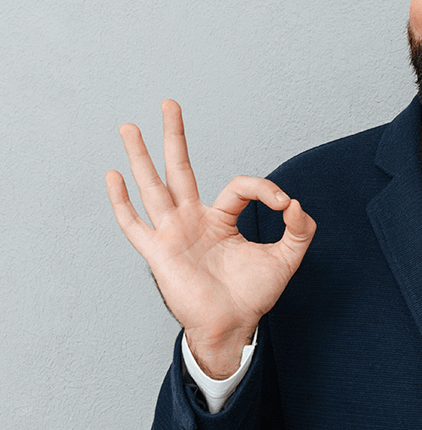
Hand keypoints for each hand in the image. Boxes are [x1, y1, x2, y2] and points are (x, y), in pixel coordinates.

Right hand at [106, 100, 315, 377]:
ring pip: (153, 187)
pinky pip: (135, 225)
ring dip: (141, 156)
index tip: (284, 204)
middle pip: (180, 169)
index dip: (265, 189)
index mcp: (221, 219)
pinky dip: (122, 202)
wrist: (234, 326)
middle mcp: (193, 220)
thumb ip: (299, 229)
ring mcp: (173, 234)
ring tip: (129, 126)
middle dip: (175, 136)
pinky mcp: (159, 253)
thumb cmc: (254, 295)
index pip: (240, 187)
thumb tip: (296, 203)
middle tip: (169, 103)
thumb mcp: (287, 258)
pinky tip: (113, 177)